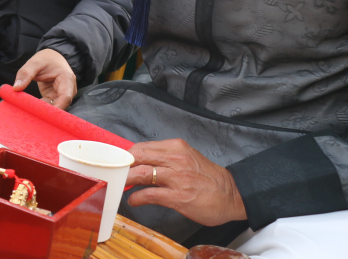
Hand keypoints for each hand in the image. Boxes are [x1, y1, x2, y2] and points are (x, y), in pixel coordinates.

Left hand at [12, 49, 77, 109]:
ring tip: (30, 111)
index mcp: (67, 79)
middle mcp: (68, 89)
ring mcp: (62, 94)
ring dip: (44, 111)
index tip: (43, 114)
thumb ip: (25, 74)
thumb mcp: (34, 63)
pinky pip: (50, 106)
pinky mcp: (54, 97)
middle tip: (33, 115)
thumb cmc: (46, 58)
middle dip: (49, 112)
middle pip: (61, 105)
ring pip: (56, 108)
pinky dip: (41, 108)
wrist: (51, 57)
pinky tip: (32, 109)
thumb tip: (16, 88)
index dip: (56, 108)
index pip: (65, 98)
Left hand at [125, 139, 246, 226]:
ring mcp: (177, 178)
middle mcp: (176, 159)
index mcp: (176, 147)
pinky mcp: (179, 196)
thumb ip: (166, 156)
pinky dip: (137, 198)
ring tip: (122, 186)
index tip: (119, 163)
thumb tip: (142, 160)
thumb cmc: (207, 177)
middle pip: (138, 156)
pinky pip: (150, 194)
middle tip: (116, 173)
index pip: (142, 146)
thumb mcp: (187, 157)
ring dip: (128, 180)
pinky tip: (134, 200)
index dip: (127, 155)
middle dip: (123, 166)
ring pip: (142, 173)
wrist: (231, 194)